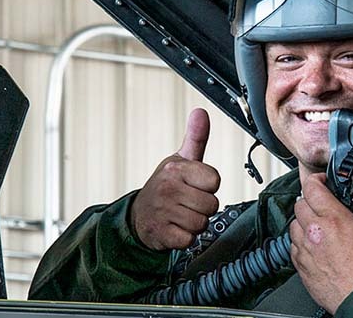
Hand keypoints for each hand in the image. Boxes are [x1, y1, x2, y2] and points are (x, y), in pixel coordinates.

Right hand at [130, 108, 220, 250]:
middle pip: (212, 205)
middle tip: (188, 203)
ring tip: (181, 215)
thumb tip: (201, 112)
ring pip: (202, 223)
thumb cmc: (165, 187)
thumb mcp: (179, 161)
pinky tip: (174, 228)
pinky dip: (185, 238)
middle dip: (203, 207)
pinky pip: (189, 239)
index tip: (196, 185)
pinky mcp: (161, 234)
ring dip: (195, 223)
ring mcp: (163, 212)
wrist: (138, 216)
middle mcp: (168, 188)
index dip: (209, 186)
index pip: (215, 180)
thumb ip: (195, 138)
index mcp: (176, 169)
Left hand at [289, 173, 352, 313]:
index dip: (315, 180)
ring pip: (293, 224)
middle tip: (321, 205)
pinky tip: (313, 246)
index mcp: (334, 219)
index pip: (312, 188)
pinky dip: (300, 242)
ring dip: (303, 222)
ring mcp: (305, 249)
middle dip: (310, 201)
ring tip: (317, 226)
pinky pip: (292, 246)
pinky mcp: (300, 265)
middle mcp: (316, 231)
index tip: (322, 182)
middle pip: (300, 204)